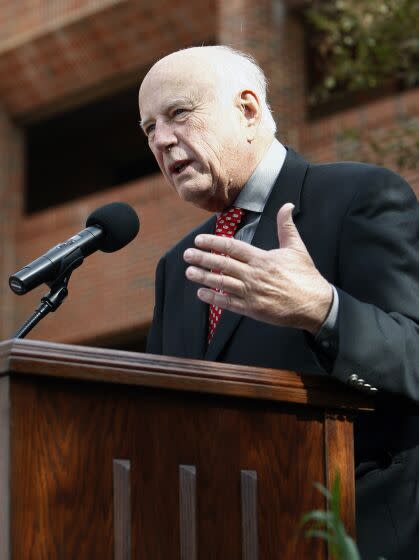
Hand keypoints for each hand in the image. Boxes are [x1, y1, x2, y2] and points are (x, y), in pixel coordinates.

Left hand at [183, 203, 332, 334]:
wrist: (315, 304)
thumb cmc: (306, 276)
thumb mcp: (297, 248)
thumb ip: (287, 226)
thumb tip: (287, 205)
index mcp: (262, 258)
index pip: (232, 247)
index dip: (214, 242)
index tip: (199, 240)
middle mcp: (254, 275)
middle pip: (222, 264)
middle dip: (202, 258)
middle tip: (187, 254)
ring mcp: (251, 293)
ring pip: (221, 283)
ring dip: (203, 277)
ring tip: (189, 272)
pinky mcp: (252, 309)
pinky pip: (228, 303)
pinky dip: (213, 298)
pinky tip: (201, 293)